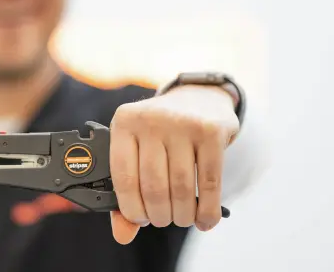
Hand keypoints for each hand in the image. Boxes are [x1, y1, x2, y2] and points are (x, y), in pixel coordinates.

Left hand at [108, 85, 238, 243]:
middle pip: (153, 185)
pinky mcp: (211, 131)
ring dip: (182, 215)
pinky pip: (209, 182)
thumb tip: (122, 235)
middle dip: (159, 214)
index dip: (131, 208)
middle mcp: (152, 119)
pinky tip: (205, 220)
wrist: (200, 97)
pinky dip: (207, 210)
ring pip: (181, 186)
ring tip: (182, 219)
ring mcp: (182, 123)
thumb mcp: (137, 150)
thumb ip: (126, 192)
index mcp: (124, 122)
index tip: (139, 219)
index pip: (122, 176)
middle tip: (163, 220)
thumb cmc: (162, 133)